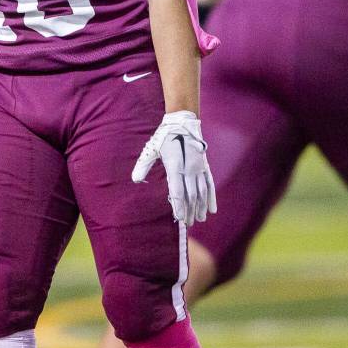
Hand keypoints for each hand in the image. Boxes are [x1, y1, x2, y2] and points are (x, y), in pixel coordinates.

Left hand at [132, 111, 216, 225]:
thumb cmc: (164, 138)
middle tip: (188, 223)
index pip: (178, 191)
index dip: (179, 206)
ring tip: (199, 219)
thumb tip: (135, 179)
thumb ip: (144, 165)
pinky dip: (212, 197)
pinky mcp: (205, 166)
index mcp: (175, 166)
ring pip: (202, 192)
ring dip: (201, 207)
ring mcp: (198, 168)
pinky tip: (212, 209)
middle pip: (191, 195)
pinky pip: (210, 184)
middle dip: (189, 211)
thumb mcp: (151, 149)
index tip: (179, 218)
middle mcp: (189, 169)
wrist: (182, 123)